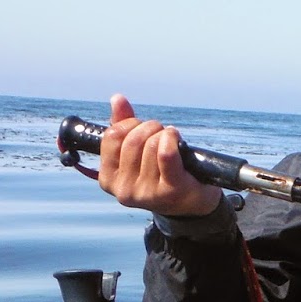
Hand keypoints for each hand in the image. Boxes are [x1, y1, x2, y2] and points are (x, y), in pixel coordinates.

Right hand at [96, 93, 221, 217]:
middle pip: (132, 140)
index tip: (141, 126)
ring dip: (163, 134)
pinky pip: (166, 155)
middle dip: (149, 127)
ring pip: (151, 145)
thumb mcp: (137, 153)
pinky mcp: (170, 191)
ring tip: (171, 139)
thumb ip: (124, 127)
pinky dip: (171, 139)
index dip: (129, 123)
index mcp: (108, 179)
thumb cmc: (161, 174)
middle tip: (161, 131)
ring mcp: (146, 193)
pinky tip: (176, 138)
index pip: (112, 137)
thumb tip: (118, 99)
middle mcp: (124, 190)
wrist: (192, 202)